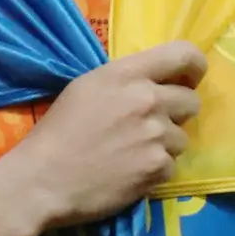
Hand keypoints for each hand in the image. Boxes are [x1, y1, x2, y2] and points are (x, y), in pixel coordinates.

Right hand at [0, 40, 205, 233]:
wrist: (41, 181)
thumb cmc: (55, 133)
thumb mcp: (85, 89)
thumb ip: (124, 83)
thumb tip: (154, 86)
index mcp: (125, 75)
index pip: (184, 54)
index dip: (194, 67)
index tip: (188, 80)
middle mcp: (146, 100)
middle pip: (191, 101)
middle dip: (176, 114)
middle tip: (149, 127)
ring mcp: (156, 135)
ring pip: (181, 138)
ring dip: (162, 146)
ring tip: (131, 155)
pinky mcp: (158, 167)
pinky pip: (171, 166)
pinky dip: (153, 172)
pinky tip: (127, 174)